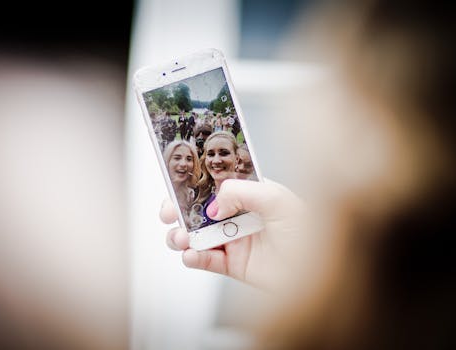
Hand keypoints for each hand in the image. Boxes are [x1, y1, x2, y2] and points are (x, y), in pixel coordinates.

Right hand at [161, 178, 306, 291]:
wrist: (319, 274)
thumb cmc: (310, 233)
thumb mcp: (279, 200)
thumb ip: (243, 192)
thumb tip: (214, 203)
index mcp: (251, 194)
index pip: (217, 184)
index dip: (195, 183)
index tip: (176, 184)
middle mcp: (240, 215)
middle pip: (201, 209)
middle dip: (180, 209)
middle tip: (169, 213)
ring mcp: (235, 240)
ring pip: (198, 235)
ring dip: (182, 234)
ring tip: (180, 237)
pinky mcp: (233, 264)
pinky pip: (206, 260)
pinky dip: (193, 258)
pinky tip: (191, 255)